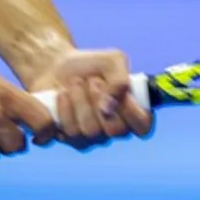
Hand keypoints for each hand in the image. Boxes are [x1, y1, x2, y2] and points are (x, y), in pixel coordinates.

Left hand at [28, 48, 153, 150]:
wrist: (57, 65)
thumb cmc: (90, 64)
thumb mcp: (113, 60)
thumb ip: (120, 80)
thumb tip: (110, 107)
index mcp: (131, 111)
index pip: (143, 126)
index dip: (132, 112)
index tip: (118, 93)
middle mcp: (114, 128)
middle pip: (114, 130)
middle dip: (100, 99)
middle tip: (92, 80)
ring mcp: (93, 137)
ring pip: (90, 130)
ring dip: (79, 99)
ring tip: (75, 83)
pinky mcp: (70, 139)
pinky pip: (69, 132)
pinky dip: (64, 107)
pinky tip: (61, 94)